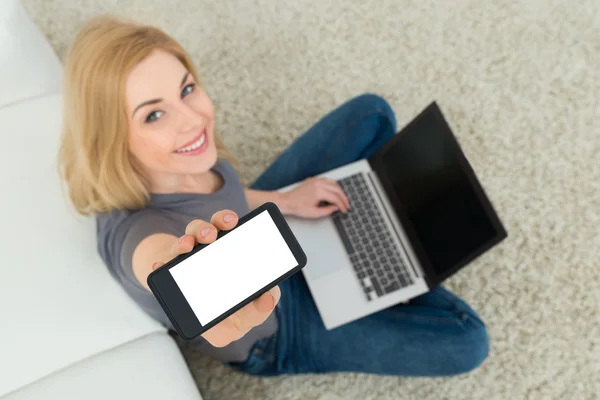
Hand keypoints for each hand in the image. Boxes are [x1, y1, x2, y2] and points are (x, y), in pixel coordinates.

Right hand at [151, 210, 280, 346]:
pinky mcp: (172, 273)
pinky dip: (161, 263)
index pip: (230, 229)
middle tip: (212, 234)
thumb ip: (262, 307)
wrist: (206, 326)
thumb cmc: (233, 315)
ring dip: (187, 240)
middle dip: (209, 226)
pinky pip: (164, 264)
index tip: (231, 221)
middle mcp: (211, 251)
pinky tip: (160, 265)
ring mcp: (190, 261)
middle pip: (209, 228)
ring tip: (189, 245)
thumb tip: (268, 298)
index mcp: (233, 253)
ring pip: (187, 240)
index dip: (227, 220)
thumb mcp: (250, 315)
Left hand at [281, 177, 349, 218]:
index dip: (342, 205)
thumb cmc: (298, 207)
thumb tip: (336, 208)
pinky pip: (327, 180)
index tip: (344, 209)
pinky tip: (333, 192)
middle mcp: (318, 183)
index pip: (335, 198)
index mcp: (319, 192)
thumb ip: (328, 211)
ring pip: (333, 182)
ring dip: (339, 190)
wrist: (287, 201)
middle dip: (343, 197)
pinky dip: (332, 186)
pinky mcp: (313, 179)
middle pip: (337, 189)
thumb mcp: (314, 213)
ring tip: (341, 199)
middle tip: (346, 204)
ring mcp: (316, 180)